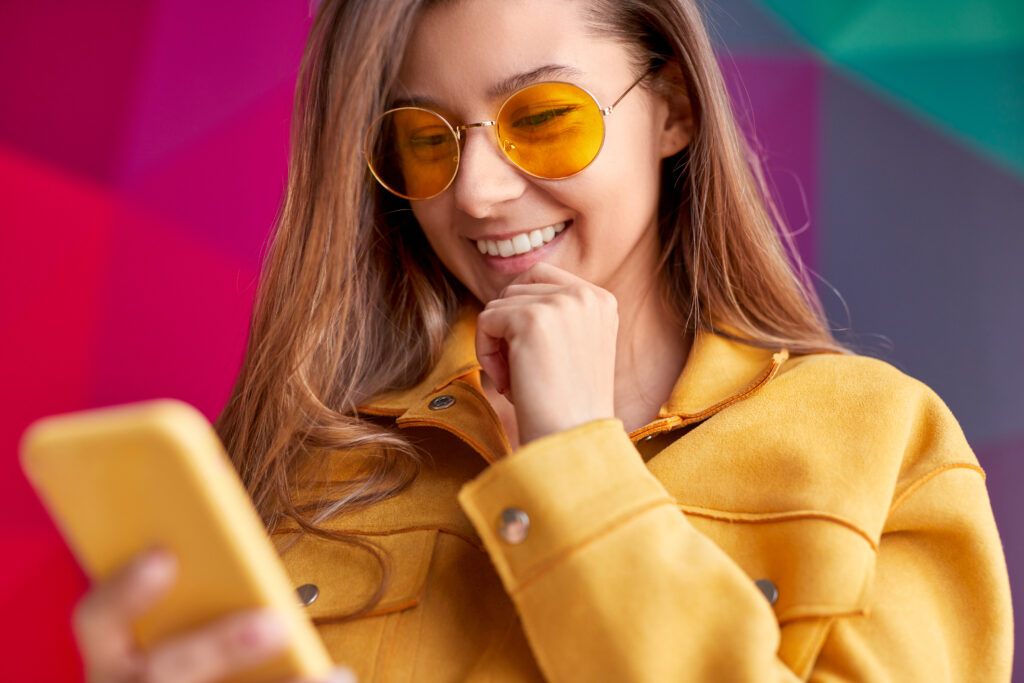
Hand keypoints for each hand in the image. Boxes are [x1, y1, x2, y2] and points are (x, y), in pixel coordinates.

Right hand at [72, 547, 356, 682]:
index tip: (163, 557)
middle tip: (276, 623)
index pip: (97, 620)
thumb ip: (199, 611)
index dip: (125, 592)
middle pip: (161, 674)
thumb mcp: (175, 640)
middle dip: (218, 647)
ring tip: (335, 676)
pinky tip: (339, 680)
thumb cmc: (193, 670)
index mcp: (111, 661)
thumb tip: (257, 575)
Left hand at [475, 262, 617, 444]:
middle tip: (519, 371)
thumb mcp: (573, 347)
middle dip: (507, 329)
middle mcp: (586, 295)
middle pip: (515, 289)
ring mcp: (561, 303)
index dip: (520, 313)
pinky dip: (485, 353)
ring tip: (517, 382)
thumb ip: (553, 314)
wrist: (572, 440)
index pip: (540, 277)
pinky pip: (485, 320)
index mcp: (601, 299)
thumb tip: (505, 296)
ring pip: (497, 305)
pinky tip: (508, 384)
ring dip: (496, 345)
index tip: (533, 356)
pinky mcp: (531, 319)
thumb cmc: (567, 406)